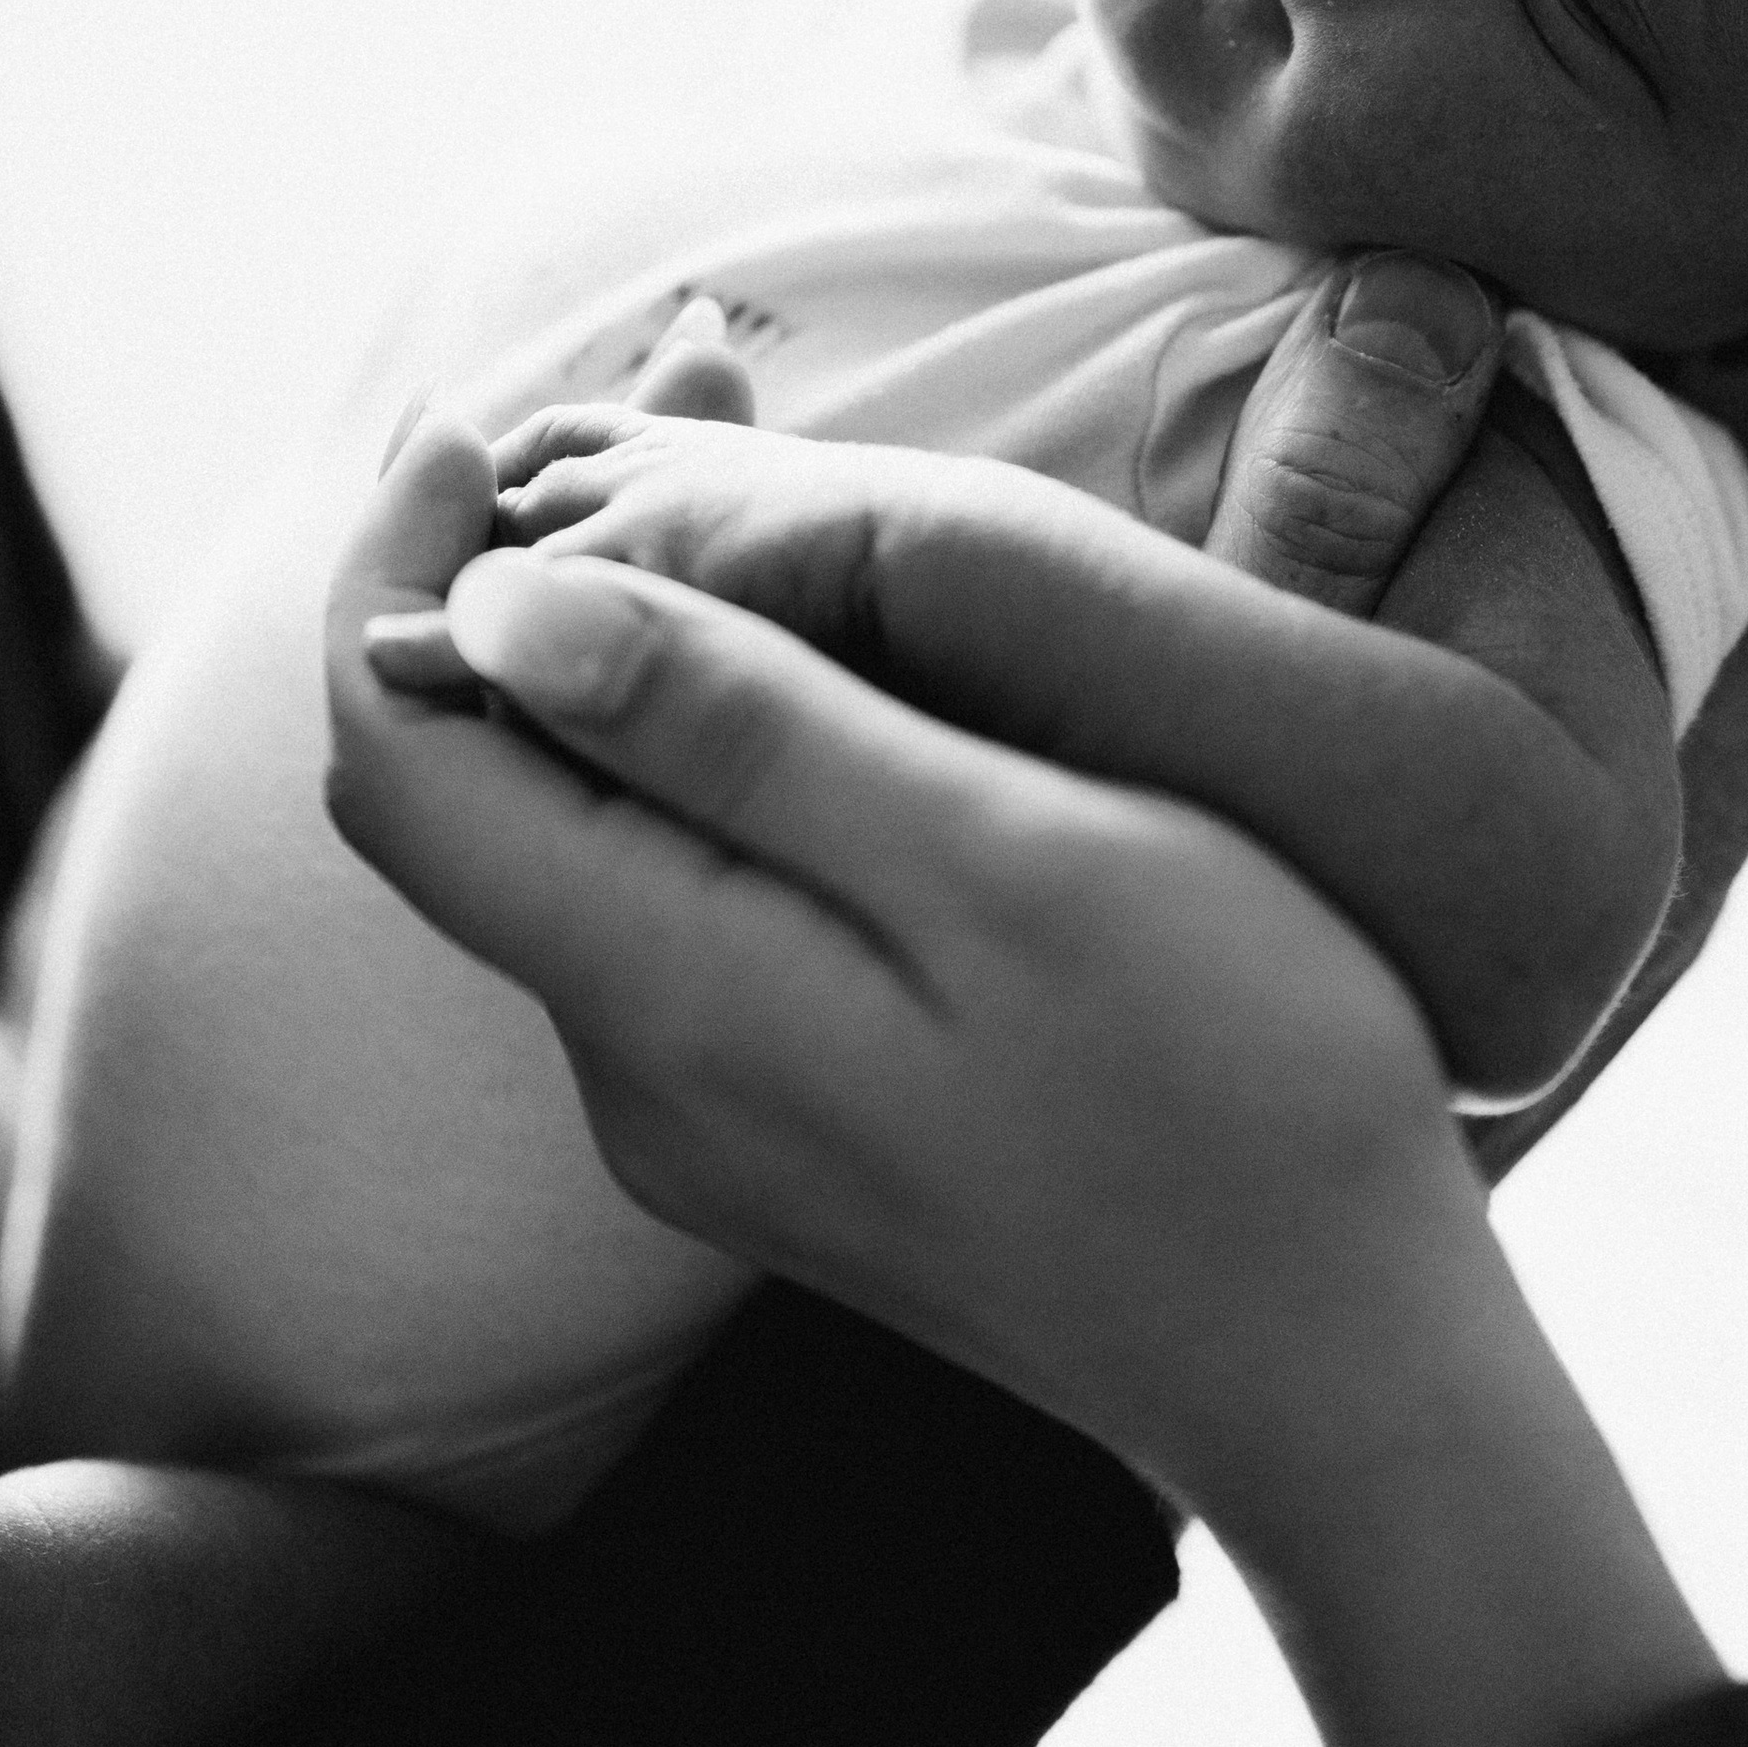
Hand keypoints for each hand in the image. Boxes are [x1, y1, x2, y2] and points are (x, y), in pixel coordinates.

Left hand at [329, 422, 1488, 1530]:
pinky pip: (689, 886)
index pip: (402, 753)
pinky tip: (828, 634)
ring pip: (593, 821)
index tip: (493, 413)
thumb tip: (497, 604)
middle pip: (488, 776)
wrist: (1345, 1370)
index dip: (404, 563)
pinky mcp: (800, 1117)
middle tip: (679, 375)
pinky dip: (719, 729)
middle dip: (533, 555)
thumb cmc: (1228, 1087)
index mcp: (665, 998)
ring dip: (641, 629)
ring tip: (752, 444)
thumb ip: (745, 731)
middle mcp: (641, 1070)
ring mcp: (718, 1108)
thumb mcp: (1001, 860)